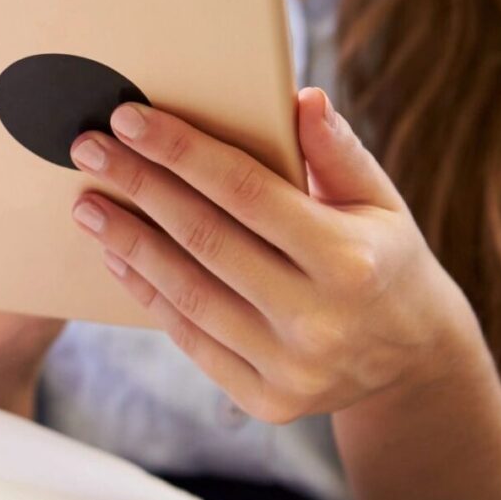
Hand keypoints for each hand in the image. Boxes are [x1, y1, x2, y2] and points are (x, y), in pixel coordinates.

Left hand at [67, 88, 480, 424]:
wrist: (413, 360)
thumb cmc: (384, 257)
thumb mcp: (380, 201)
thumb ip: (337, 151)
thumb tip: (300, 98)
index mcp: (351, 261)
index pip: (247, 192)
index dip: (182, 152)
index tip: (129, 118)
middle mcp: (320, 320)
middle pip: (205, 239)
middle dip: (138, 187)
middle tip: (88, 148)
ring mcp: (291, 368)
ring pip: (187, 294)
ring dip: (127, 243)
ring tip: (88, 204)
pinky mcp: (267, 401)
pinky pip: (190, 339)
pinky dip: (148, 293)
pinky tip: (116, 255)